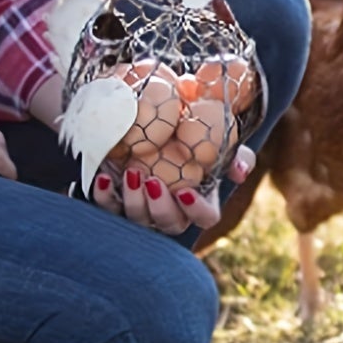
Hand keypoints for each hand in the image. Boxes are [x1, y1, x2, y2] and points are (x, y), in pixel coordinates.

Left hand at [91, 144, 253, 235]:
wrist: (154, 119)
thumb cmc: (191, 131)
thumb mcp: (217, 138)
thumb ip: (237, 154)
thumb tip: (239, 172)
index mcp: (199, 199)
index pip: (206, 217)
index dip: (196, 210)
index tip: (185, 191)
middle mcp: (170, 209)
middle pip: (170, 224)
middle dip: (160, 208)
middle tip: (153, 182)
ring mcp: (142, 207)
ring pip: (138, 219)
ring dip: (134, 200)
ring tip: (131, 173)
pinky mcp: (115, 198)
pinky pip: (108, 207)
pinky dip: (104, 195)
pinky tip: (103, 176)